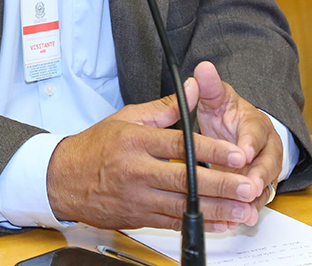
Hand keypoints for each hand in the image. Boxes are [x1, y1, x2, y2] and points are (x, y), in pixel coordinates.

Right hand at [45, 88, 257, 231]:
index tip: (238, 154)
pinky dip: (198, 223)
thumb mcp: (127, 117)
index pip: (179, 145)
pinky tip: (219, 223)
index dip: (211, 151)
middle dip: (222, 185)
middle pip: (186, 180)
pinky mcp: (137, 218)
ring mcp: (136, 198)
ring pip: (183, 206)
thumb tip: (194, 88)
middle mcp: (135, 171)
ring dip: (217, 210)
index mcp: (134, 142)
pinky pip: (173, 223)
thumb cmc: (95, 146)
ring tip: (243, 209)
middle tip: (249, 186)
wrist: (63, 179)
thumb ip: (165, 107)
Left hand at [188, 61, 283, 226]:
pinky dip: (246, 213)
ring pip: (263, 187)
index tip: (242, 152)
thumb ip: (210, 86)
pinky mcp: (255, 189)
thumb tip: (202, 68)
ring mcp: (263, 171)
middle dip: (259, 177)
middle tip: (249, 188)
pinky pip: (254, 203)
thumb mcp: (218, 98)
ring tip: (246, 214)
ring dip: (255, 201)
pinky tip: (236, 223)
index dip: (250, 143)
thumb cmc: (226, 115)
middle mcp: (266, 149)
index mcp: (256, 124)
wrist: (237, 131)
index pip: (257, 133)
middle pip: (268, 164)